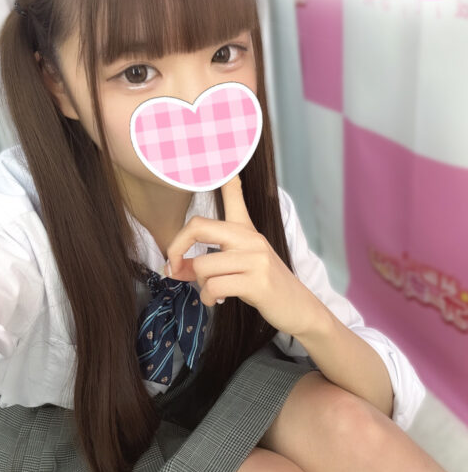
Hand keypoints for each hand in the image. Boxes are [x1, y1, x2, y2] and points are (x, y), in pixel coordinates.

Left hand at [163, 174, 320, 338]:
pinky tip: (217, 301)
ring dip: (199, 285)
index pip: (233, 196)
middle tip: (173, 267)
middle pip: (198, 227)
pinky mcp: (257, 281)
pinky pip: (214, 287)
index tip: (220, 163)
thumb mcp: (239, 266)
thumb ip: (206, 262)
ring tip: (212, 291)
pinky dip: (208, 298)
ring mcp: (256, 259)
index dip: (223, 179)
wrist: (299, 308)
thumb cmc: (264, 286)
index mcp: (246, 230)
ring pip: (202, 266)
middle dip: (176, 249)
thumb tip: (171, 267)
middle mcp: (251, 238)